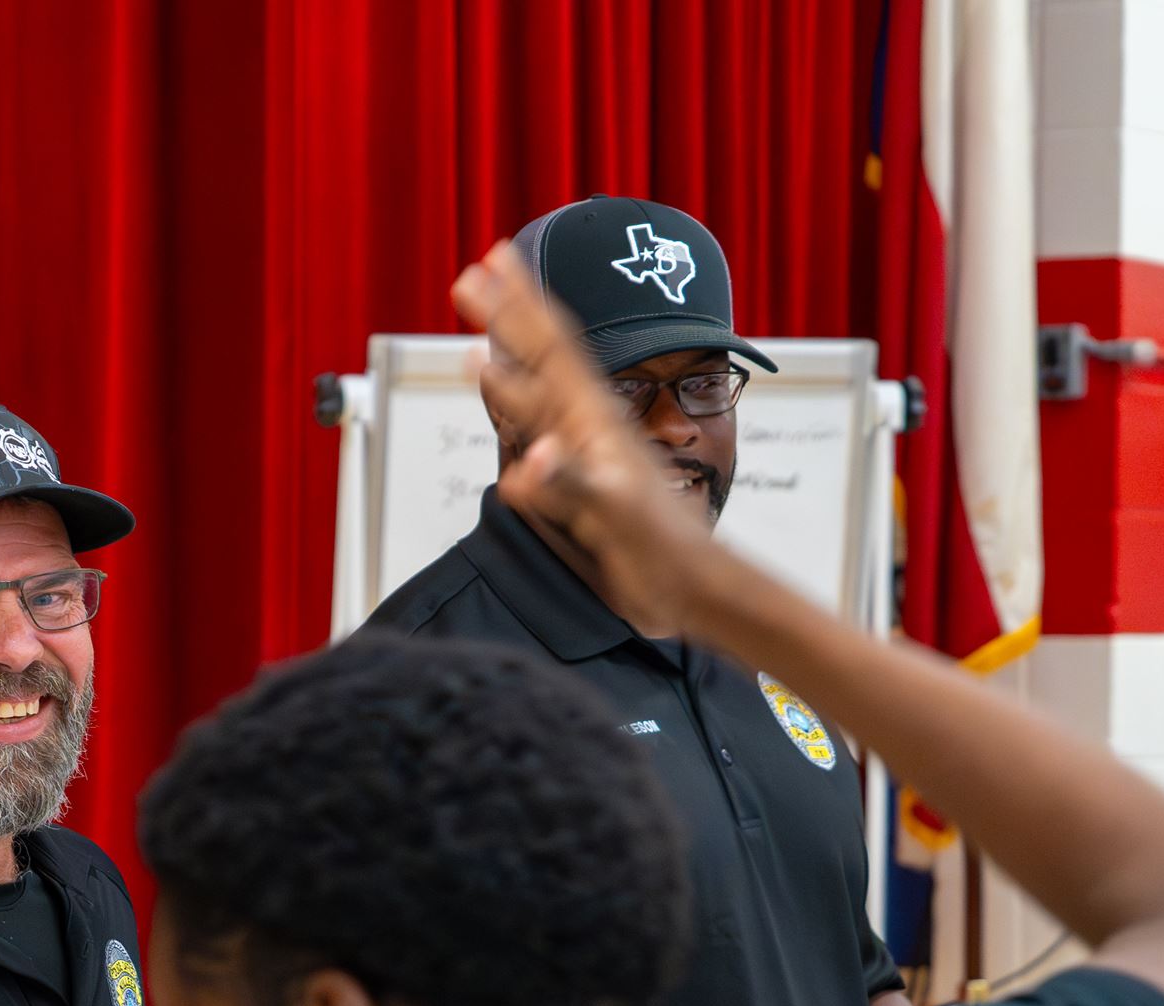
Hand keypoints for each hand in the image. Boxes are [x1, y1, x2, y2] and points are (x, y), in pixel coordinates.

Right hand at [451, 242, 727, 638]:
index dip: (519, 303)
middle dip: (507, 314)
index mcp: (595, 421)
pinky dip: (518, 416)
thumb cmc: (664, 553)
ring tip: (477, 339)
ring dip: (507, 362)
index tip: (491, 260)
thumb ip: (572, 484)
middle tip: (469, 276)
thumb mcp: (617, 515)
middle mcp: (588, 426)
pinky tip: (509, 414)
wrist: (694, 588)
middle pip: (541, 355)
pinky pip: (540, 436)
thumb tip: (531, 457)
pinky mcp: (584, 483)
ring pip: (538, 392)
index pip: (550, 346)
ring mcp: (587, 453)